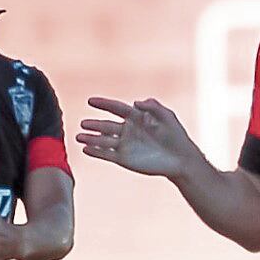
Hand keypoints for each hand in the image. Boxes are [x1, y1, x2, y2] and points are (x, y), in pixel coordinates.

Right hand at [76, 97, 200, 178]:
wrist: (181, 159)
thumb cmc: (176, 135)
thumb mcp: (167, 117)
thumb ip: (153, 107)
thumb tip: (136, 102)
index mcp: (136, 117)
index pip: (116, 108)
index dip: (104, 104)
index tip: (90, 100)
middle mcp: (128, 130)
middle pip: (106, 126)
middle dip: (94, 125)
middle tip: (83, 123)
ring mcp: (125, 145)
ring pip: (103, 141)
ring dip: (90, 139)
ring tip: (78, 137)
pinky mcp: (124, 159)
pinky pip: (106, 154)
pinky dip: (96, 152)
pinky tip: (85, 149)